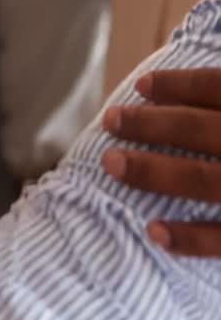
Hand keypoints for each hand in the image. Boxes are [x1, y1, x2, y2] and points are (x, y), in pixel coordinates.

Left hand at [102, 68, 220, 257]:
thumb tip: (197, 81)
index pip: (215, 87)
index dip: (176, 84)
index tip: (140, 85)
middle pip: (197, 129)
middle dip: (148, 123)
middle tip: (110, 120)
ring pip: (201, 178)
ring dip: (152, 170)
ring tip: (110, 163)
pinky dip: (190, 238)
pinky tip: (153, 232)